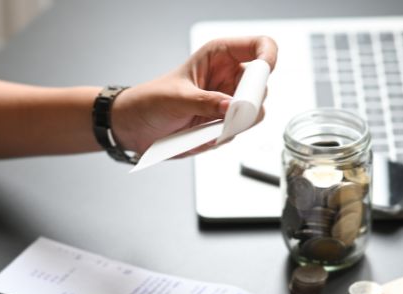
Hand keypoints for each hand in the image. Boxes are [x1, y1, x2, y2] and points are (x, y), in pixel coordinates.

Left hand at [112, 36, 276, 154]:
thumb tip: (233, 107)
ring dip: (232, 124)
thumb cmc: (150, 101)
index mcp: (219, 56)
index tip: (263, 76)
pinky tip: (199, 135)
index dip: (268, 58)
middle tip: (229, 113)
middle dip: (249, 102)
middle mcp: (229, 77)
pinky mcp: (224, 124)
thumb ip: (207, 103)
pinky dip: (221, 137)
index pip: (260, 46)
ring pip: (253, 113)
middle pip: (262, 86)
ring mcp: (229, 102)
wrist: (134, 127)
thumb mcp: (177, 99)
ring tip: (204, 126)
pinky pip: (237, 132)